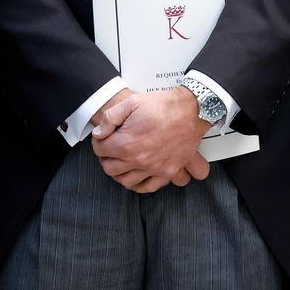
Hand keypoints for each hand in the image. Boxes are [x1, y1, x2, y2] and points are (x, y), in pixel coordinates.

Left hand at [91, 87, 210, 192]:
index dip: (98, 142)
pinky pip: (148, 187)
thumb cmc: (163, 105)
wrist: (190, 110)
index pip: (101, 151)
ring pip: (126, 181)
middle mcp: (140, 160)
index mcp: (127, 143)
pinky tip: (135, 175)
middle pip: (110, 168)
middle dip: (105, 158)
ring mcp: (155, 169)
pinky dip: (138, 185)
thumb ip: (110, 118)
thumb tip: (99, 133)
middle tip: (109, 149)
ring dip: (118, 172)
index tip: (102, 138)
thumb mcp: (130, 103)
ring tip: (119, 162)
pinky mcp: (168, 172)